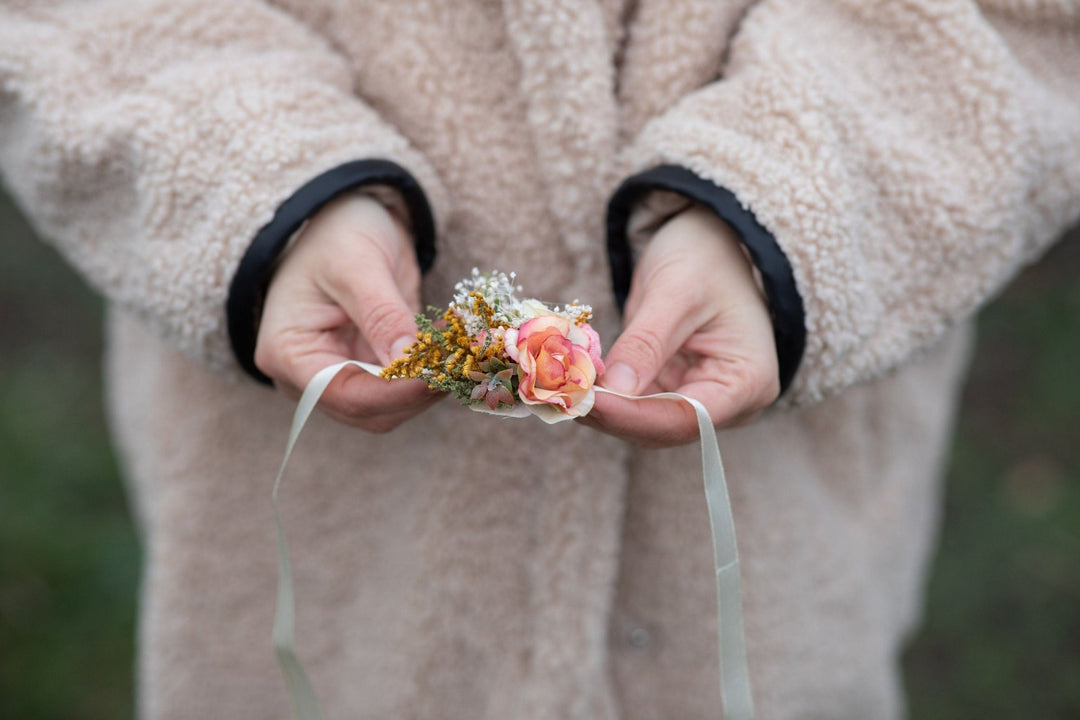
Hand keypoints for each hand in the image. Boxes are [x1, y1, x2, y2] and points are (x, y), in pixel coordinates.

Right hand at [255, 193, 440, 430]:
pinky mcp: (373, 367)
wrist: (345, 217)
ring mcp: (343, 373)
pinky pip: (407, 385)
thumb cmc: (336, 232)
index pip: (343, 394)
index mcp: (289, 352)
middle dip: (418, 392)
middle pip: (370, 411)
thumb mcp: (357, 265)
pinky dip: (435, 371)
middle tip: (463, 361)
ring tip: (464, 350)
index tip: (438, 376)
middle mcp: (311, 374)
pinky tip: (457, 345)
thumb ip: (382, 314)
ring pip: (394, 406)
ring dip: (432, 384)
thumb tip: (409, 361)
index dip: (394, 393)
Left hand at [580, 206, 778, 446]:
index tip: (584, 401)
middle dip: (611, 414)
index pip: (687, 417)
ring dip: (601, 409)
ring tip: (557, 390)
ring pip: (644, 423)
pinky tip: (572, 383)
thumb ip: (646, 344)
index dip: (632, 416)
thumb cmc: (705, 257)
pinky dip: (604, 397)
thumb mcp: (675, 292)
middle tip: (559, 395)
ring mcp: (700, 399)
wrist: (711, 242)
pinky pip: (636, 405)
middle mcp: (730, 402)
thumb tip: (613, 391)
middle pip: (663, 427)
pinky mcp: (673, 390)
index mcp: (747, 380)